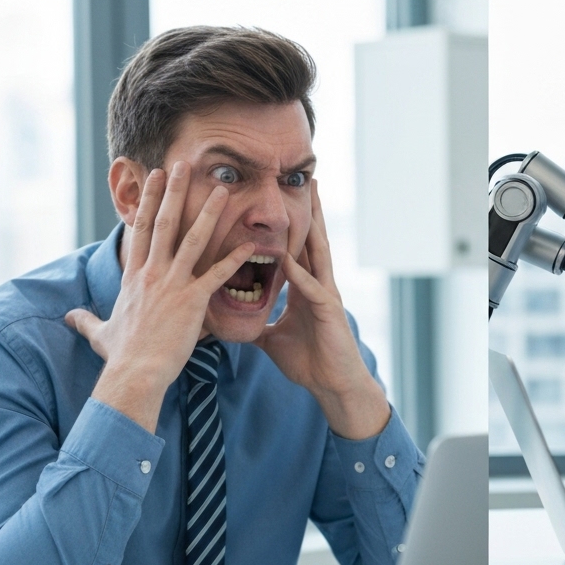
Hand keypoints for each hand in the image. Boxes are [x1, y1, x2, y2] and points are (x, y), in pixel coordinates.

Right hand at [65, 162, 254, 431]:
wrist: (135, 372)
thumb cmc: (121, 356)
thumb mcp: (99, 332)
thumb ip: (86, 320)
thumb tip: (69, 317)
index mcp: (135, 277)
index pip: (142, 230)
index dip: (150, 202)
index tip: (156, 178)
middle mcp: (152, 274)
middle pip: (165, 223)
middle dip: (175, 191)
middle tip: (185, 164)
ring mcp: (172, 284)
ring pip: (194, 240)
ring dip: (210, 213)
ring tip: (224, 190)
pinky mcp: (192, 301)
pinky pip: (218, 274)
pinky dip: (235, 258)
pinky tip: (252, 245)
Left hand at [254, 182, 389, 439]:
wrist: (333, 385)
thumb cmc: (309, 362)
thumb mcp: (272, 339)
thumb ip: (256, 324)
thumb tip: (232, 322)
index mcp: (305, 289)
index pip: (298, 249)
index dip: (293, 225)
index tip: (287, 199)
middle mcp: (318, 286)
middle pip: (314, 241)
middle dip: (312, 211)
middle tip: (309, 179)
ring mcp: (325, 296)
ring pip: (320, 254)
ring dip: (315, 227)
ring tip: (312, 200)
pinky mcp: (328, 312)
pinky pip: (312, 288)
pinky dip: (300, 273)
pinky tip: (289, 258)